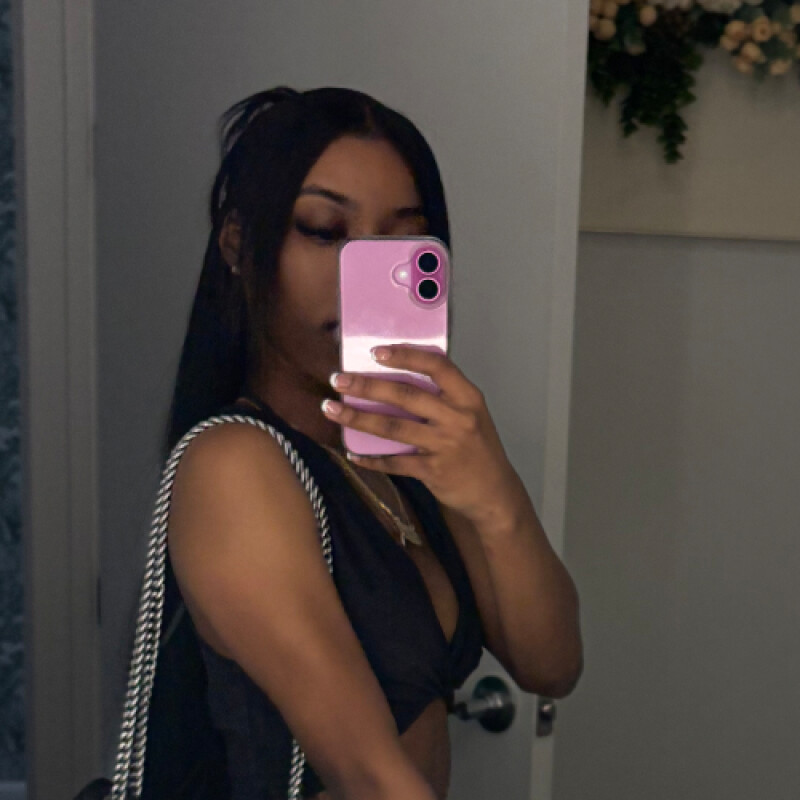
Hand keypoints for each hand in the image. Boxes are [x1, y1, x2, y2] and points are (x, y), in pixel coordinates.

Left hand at [321, 345, 525, 525]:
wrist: (494, 493)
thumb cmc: (476, 447)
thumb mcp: (471, 413)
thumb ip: (443, 395)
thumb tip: (396, 373)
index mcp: (468, 397)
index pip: (437, 366)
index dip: (405, 355)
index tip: (375, 352)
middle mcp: (457, 418)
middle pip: (406, 396)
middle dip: (366, 386)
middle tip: (338, 379)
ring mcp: (445, 446)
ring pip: (393, 428)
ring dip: (358, 418)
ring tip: (332, 409)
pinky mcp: (433, 471)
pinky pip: (395, 462)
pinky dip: (372, 459)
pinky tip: (352, 454)